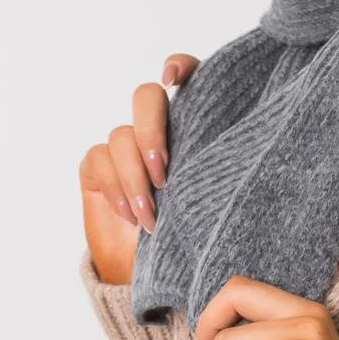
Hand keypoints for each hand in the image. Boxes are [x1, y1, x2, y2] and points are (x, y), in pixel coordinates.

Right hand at [78, 53, 199, 284]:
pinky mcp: (97, 165)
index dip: (181, 66)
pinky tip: (132, 218)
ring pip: (121, 136)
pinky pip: (99, 159)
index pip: (189, 77)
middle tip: (164, 175)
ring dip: (134, 178)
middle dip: (151, 133)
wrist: (161, 274)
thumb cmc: (198, 236)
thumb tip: (241, 160)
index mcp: (194, 126)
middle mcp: (157, 128)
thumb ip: (221, 173)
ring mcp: (125, 145)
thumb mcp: (218, 203)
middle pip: (146, 98)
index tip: (174, 76)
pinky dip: (115, 190)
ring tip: (151, 218)